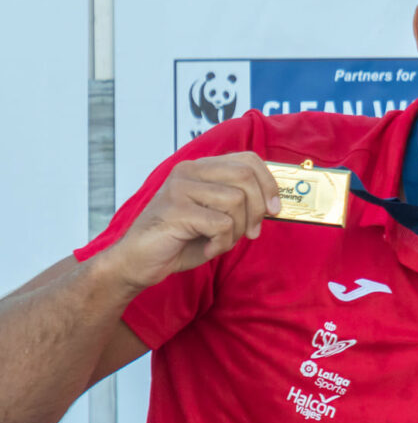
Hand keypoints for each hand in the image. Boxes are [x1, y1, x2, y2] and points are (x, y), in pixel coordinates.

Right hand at [103, 152, 280, 291]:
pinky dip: (222, 243)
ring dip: (237, 230)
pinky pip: (221, 224)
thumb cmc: (180, 240)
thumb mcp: (216, 217)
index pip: (248, 159)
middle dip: (258, 209)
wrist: (138, 262)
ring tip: (220, 241)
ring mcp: (180, 188)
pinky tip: (208, 247)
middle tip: (251, 232)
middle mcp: (189, 171)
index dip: (269, 183)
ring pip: (236, 201)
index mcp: (200, 168)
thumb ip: (239, 204)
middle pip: (245, 176)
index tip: (274, 209)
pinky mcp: (176, 210)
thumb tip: (273, 204)